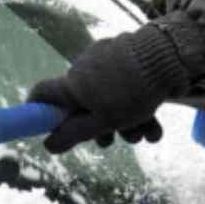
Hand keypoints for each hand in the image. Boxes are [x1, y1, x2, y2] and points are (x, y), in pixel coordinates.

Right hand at [28, 22, 192, 153]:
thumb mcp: (102, 121)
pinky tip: (155, 127)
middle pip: (84, 104)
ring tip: (145, 134)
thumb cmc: (130, 92)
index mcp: (73, 83)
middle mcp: (84, 69)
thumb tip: (47, 145)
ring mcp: (107, 61)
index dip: (37, 109)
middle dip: (101, 127)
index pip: (42, 93)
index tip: (43, 126)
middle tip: (115, 140)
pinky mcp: (128, 58)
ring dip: (127, 122)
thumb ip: (74, 134)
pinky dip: (139, 106)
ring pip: (111, 98)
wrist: (167, 57)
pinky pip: (127, 86)